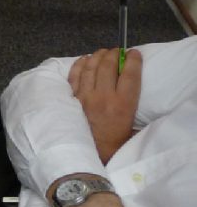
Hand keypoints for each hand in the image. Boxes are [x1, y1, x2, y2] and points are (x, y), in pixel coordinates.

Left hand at [68, 47, 141, 163]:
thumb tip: (128, 86)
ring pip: (89, 67)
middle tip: (116, 51)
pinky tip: (84, 59)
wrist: (92, 155)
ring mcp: (84, 97)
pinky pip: (73, 76)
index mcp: (123, 104)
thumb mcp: (134, 127)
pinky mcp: (71, 99)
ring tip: (102, 52)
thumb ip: (134, 108)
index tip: (134, 53)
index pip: (130, 74)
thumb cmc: (116, 143)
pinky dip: (79, 64)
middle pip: (107, 66)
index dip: (133, 60)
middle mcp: (103, 97)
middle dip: (113, 54)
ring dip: (96, 56)